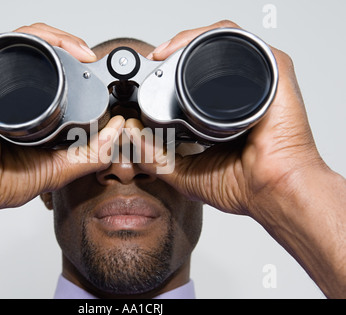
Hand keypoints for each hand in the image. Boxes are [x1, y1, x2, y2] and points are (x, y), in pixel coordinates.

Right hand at [0, 23, 123, 218]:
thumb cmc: (1, 182)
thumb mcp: (60, 169)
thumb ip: (92, 154)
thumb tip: (119, 128)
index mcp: (35, 111)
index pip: (60, 78)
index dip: (81, 68)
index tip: (98, 69)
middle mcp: (16, 93)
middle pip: (47, 55)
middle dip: (73, 47)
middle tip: (91, 58)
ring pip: (32, 44)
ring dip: (60, 39)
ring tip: (80, 52)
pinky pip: (9, 43)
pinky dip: (35, 37)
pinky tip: (56, 46)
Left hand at [128, 20, 345, 297]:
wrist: (273, 189)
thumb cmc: (243, 186)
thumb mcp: (186, 172)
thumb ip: (156, 157)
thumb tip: (129, 136)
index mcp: (222, 113)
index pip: (193, 82)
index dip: (167, 76)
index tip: (146, 78)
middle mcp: (240, 93)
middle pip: (202, 60)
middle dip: (172, 57)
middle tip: (150, 65)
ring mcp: (256, 79)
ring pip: (216, 45)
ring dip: (184, 44)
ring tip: (161, 55)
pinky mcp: (271, 68)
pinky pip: (234, 38)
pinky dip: (204, 37)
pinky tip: (181, 48)